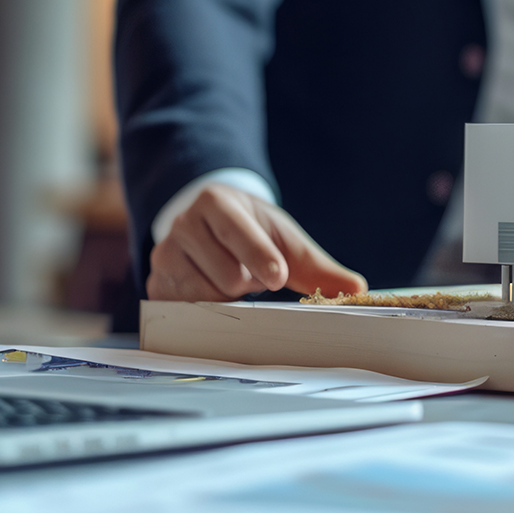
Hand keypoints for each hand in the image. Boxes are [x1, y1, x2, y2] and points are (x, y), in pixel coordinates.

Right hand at [146, 183, 366, 300]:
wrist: (211, 224)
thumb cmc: (254, 231)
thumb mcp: (287, 239)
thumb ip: (319, 266)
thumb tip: (357, 288)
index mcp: (216, 203)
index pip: (236, 232)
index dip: (259, 255)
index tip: (277, 276)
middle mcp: (182, 224)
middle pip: (225, 274)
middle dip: (248, 282)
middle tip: (253, 273)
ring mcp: (164, 255)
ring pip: (203, 295)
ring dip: (228, 297)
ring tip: (232, 278)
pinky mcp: (156, 283)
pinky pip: (184, 310)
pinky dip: (207, 308)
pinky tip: (214, 293)